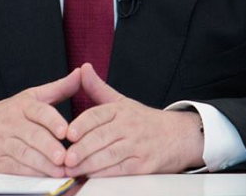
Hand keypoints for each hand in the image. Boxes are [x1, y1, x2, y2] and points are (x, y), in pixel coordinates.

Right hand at [0, 68, 80, 175]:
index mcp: (23, 106)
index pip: (39, 111)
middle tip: (64, 157)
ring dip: (43, 164)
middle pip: (32, 135)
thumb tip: (81, 73)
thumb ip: (59, 88)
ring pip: (24, 154)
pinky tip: (45, 177)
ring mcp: (3, 143)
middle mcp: (12, 123)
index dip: (52, 121)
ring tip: (60, 170)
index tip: (65, 131)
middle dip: (49, 147)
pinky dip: (31, 175)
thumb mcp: (32, 96)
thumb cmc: (9, 113)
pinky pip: (15, 169)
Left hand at [64, 63, 204, 176]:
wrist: (179, 136)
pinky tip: (91, 177)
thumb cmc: (144, 120)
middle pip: (102, 137)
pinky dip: (105, 175)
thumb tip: (83, 68)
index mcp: (120, 110)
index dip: (82, 124)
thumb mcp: (121, 101)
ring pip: (110, 155)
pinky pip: (121, 170)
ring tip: (72, 170)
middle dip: (82, 149)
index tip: (68, 133)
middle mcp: (128, 126)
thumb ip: (98, 88)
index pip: (97, 115)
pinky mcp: (144, 165)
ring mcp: (137, 146)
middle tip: (66, 158)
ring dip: (89, 165)